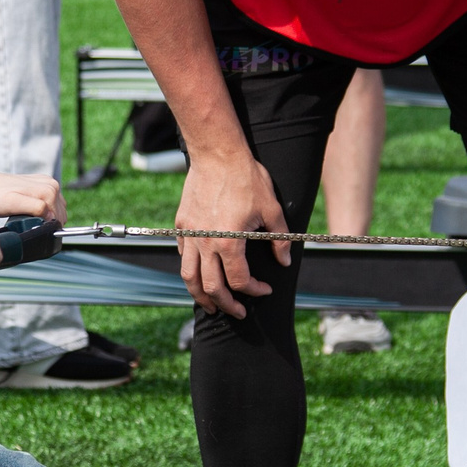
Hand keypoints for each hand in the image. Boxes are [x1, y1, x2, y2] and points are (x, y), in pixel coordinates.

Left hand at [0, 162, 63, 223]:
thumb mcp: (13, 204)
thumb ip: (36, 208)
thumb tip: (51, 215)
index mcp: (49, 189)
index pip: (59, 218)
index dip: (46, 227)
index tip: (29, 226)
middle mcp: (51, 184)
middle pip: (59, 214)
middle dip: (45, 221)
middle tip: (24, 221)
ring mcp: (47, 183)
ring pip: (55, 210)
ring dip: (43, 216)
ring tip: (24, 215)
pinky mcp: (41, 184)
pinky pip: (49, 203)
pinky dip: (41, 210)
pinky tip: (25, 209)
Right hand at [177, 151, 286, 317]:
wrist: (217, 153)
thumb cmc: (246, 178)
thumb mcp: (272, 209)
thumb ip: (279, 239)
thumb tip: (283, 261)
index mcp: (229, 244)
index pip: (240, 281)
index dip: (255, 291)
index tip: (265, 290)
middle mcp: (206, 243)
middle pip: (212, 287)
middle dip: (226, 305)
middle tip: (237, 312)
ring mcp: (191, 234)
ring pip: (189, 277)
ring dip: (201, 296)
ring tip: (211, 306)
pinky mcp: (182, 224)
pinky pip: (183, 256)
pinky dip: (191, 270)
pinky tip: (200, 273)